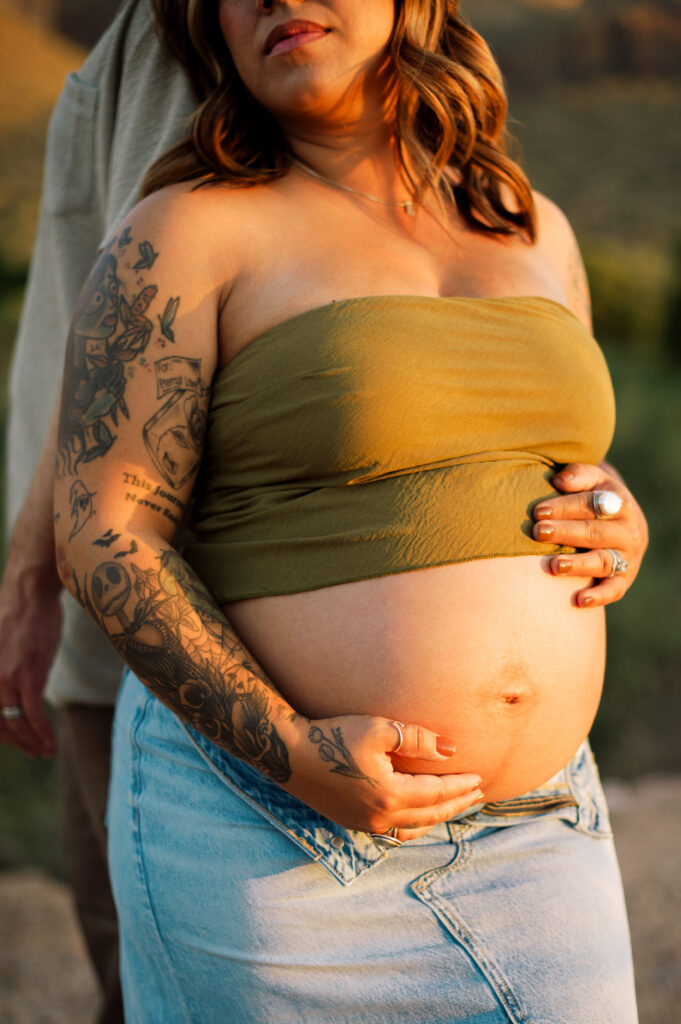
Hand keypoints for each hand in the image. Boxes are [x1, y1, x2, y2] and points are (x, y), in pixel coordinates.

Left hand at [0, 572, 61, 756]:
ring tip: (44, 752)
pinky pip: (33, 715)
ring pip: (16, 724)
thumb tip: (16, 683)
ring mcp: (5, 680)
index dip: (1, 733)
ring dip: (31, 743)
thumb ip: (5, 669)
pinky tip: (50, 743)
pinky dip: (42, 733)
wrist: (28, 594)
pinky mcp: (27, 677)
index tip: (16, 740)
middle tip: (32, 751)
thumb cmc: (20, 614)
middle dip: (16, 742)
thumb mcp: (3, 647)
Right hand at [287, 714, 482, 841]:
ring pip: (414, 827)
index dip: (461, 786)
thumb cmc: (333, 736)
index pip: (437, 793)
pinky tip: (420, 815)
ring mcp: (366, 825)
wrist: (289, 754)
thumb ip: (417, 739)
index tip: (481, 777)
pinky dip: (416, 823)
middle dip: (457, 804)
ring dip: (438, 816)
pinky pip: (396, 830)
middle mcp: (380, 818)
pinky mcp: (354, 823)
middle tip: (478, 794)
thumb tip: (451, 750)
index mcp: (389, 796)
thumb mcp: (378, 730)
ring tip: (455, 804)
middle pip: (431, 814)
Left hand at [532, 461, 647, 607]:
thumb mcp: (592, 479)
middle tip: (539, 533)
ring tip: (553, 565)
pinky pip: (614, 590)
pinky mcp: (625, 578)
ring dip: (579, 565)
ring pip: (603, 561)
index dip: (565, 507)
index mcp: (618, 502)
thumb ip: (578, 475)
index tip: (538, 511)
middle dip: (566, 533)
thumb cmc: (594, 496)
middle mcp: (628, 530)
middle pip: (595, 532)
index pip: (592, 504)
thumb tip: (560, 480)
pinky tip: (579, 600)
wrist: (621, 519)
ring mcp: (628, 556)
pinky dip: (599, 596)